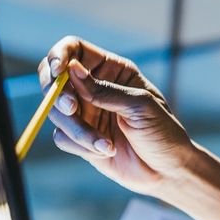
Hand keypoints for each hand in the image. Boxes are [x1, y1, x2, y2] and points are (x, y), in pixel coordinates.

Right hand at [38, 36, 194, 196]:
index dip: (60, 55)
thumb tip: (71, 70)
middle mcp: (94, 87)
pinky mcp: (79, 137)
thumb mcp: (139, 106)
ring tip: (106, 145)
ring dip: (77, 129)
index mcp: (112, 69)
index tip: (58, 71)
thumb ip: (104, 90)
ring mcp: (85, 112)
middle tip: (71, 108)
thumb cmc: (162, 132)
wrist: (167, 170)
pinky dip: (81, 145)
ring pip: (55, 111)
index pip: (74, 49)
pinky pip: (61, 136)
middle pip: (52, 78)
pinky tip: (106, 152)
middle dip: (56, 93)